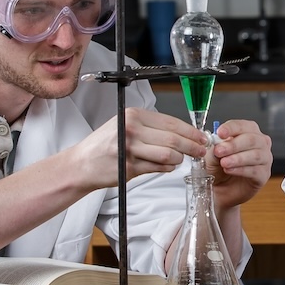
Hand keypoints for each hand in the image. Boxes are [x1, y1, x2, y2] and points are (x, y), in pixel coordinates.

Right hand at [70, 107, 206, 190]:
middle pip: (173, 138)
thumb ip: (151, 127)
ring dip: (180, 159)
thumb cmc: (105, 145)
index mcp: (133, 116)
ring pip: (169, 155)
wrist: (82, 164)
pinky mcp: (130, 168)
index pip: (171, 122)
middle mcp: (132, 130)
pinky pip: (159, 168)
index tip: (201, 137)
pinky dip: (168, 168)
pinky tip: (168, 166)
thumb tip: (183, 132)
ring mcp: (131, 149)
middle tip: (201, 151)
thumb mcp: (125, 125)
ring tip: (181, 160)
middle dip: (192, 146)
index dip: (190, 131)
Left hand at [206, 119, 271, 209]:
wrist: (219, 189)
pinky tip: (230, 170)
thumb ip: (215, 147)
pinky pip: (255, 170)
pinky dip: (241, 170)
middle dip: (234, 145)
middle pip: (251, 139)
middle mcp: (259, 143)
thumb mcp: (211, 155)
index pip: (242, 125)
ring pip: (255, 154)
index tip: (220, 133)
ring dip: (237, 158)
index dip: (231, 128)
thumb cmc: (218, 168)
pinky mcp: (263, 175)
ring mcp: (264, 159)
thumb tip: (219, 142)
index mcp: (247, 132)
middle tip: (220, 151)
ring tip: (224, 163)